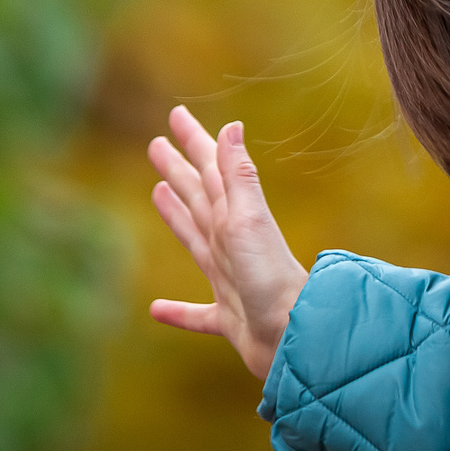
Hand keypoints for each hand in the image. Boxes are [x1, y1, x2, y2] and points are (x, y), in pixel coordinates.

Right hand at [146, 107, 308, 380]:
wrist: (293, 335)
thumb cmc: (270, 278)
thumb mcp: (248, 220)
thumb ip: (238, 177)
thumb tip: (232, 126)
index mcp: (234, 217)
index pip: (209, 170)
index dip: (193, 141)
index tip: (176, 114)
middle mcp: (231, 243)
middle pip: (199, 197)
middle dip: (180, 169)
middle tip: (157, 144)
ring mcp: (231, 280)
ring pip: (196, 240)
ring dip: (177, 217)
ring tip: (160, 194)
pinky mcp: (229, 319)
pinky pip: (197, 313)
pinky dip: (178, 311)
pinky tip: (156, 310)